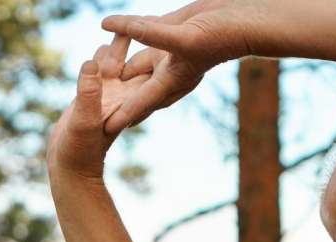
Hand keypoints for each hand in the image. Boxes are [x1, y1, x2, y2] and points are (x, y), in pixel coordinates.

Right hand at [47, 35, 149, 179]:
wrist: (69, 167)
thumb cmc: (79, 150)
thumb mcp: (84, 120)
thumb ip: (89, 93)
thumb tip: (93, 63)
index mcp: (127, 100)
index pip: (143, 68)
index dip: (151, 50)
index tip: (156, 27)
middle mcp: (121, 97)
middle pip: (134, 62)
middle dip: (139, 42)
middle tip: (147, 17)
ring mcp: (108, 97)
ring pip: (116, 64)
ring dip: (121, 46)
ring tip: (125, 23)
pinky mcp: (93, 98)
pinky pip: (99, 72)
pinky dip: (101, 57)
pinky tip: (103, 43)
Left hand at [100, 1, 263, 132]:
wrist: (241, 19)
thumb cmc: (220, 35)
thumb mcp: (183, 37)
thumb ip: (148, 34)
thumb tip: (110, 26)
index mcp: (172, 80)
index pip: (141, 102)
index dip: (122, 115)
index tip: (104, 128)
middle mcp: (168, 70)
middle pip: (135, 89)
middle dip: (117, 99)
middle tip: (94, 110)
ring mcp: (168, 52)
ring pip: (136, 60)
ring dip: (118, 64)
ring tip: (96, 72)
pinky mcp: (170, 32)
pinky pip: (142, 33)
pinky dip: (127, 30)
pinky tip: (111, 26)